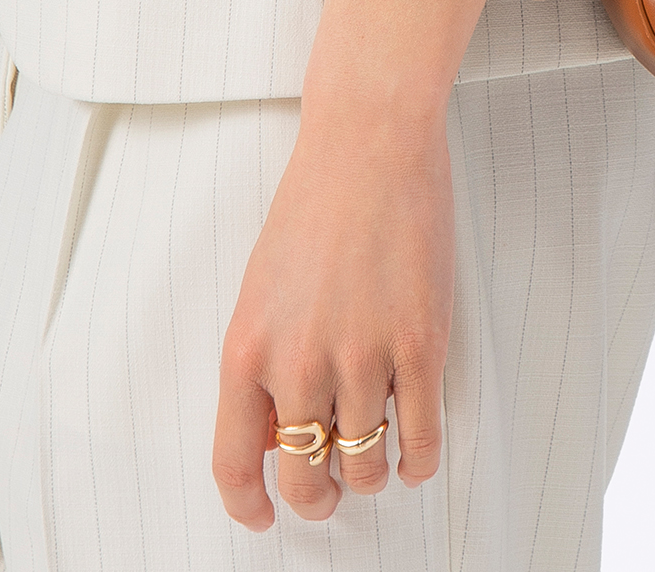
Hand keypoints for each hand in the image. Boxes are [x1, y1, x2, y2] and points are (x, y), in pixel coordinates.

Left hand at [212, 95, 454, 529]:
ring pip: (366, 467)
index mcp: (248, 349)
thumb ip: (267, 360)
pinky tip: (414, 453)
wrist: (370, 140)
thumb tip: (283, 428)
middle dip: (319, 497)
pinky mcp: (419, 345)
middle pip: (306, 478)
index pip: (234, 464)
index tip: (263, 513)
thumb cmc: (318, 200)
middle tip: (331, 489)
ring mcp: (362, 356)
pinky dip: (417, 461)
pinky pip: (419, 440)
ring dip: (371, 475)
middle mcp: (299, 363)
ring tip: (375, 457)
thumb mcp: (262, 287)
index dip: (249, 506)